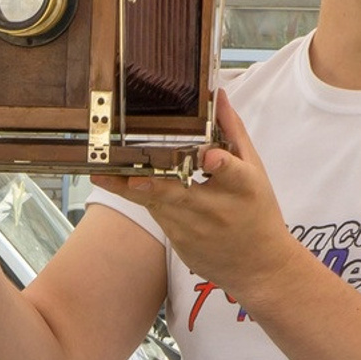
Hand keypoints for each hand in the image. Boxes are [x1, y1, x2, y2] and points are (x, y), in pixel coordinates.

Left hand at [92, 91, 300, 303]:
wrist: (258, 266)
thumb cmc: (257, 210)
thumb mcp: (254, 169)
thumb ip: (232, 131)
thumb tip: (216, 93)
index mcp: (244, 188)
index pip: (233, 174)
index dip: (222, 165)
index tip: (211, 157)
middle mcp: (218, 211)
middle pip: (180, 193)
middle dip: (151, 184)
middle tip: (123, 172)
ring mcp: (196, 231)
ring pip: (158, 205)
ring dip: (130, 189)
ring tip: (102, 173)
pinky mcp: (180, 245)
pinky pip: (157, 216)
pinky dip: (143, 199)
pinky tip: (120, 185)